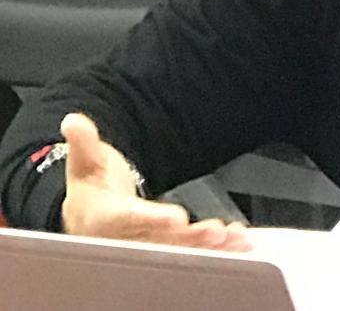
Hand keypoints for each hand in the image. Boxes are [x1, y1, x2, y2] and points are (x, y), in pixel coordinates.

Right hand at [59, 112, 251, 250]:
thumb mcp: (85, 161)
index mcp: (105, 218)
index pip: (129, 220)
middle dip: (188, 239)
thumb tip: (73, 122)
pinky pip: (186, 250)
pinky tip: (233, 241)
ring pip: (176, 250)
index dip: (152, 220)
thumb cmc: (91, 188)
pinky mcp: (162, 246)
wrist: (89, 215)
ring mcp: (145, 246)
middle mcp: (126, 239)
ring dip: (203, 246)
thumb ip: (83, 142)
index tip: (176, 217)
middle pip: (159, 242)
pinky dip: (210, 248)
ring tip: (229, 238)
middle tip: (215, 231)